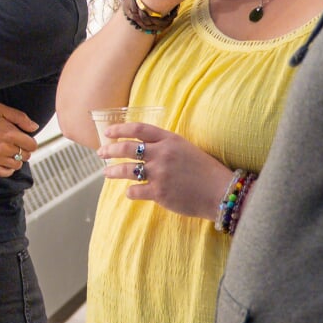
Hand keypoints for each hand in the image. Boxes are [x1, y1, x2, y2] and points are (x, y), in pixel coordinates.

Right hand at [0, 101, 40, 177]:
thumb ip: (20, 117)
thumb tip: (34, 127)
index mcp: (10, 133)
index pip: (32, 145)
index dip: (30, 141)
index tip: (25, 138)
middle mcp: (5, 148)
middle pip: (25, 155)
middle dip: (24, 149)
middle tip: (17, 144)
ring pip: (17, 165)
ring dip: (17, 159)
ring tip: (10, 152)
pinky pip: (4, 173)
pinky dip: (8, 169)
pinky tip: (5, 162)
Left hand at [98, 122, 232, 219]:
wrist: (221, 192)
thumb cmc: (205, 171)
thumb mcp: (187, 149)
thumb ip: (166, 146)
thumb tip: (145, 148)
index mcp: (170, 139)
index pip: (138, 129)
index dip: (120, 129)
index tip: (108, 133)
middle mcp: (162, 153)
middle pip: (127, 148)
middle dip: (110, 150)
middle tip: (101, 153)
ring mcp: (159, 173)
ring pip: (126, 170)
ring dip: (113, 171)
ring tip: (107, 173)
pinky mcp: (159, 192)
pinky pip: (134, 190)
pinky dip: (130, 192)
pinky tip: (130, 192)